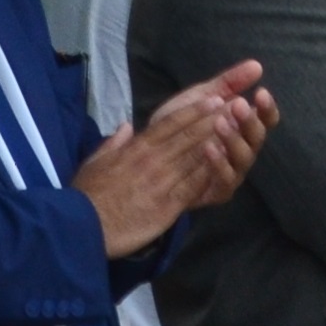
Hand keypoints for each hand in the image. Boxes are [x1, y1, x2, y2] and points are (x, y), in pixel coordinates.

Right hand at [70, 63, 268, 251]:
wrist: (85, 226)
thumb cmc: (88, 194)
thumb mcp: (94, 162)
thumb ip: (113, 143)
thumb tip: (126, 126)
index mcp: (134, 149)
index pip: (168, 125)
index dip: (193, 111)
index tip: (213, 100)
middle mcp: (151, 161)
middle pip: (188, 137)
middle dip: (214, 121)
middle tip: (238, 107)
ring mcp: (162, 182)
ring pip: (195, 158)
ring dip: (220, 143)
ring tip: (240, 128)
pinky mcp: (169, 204)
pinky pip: (195, 185)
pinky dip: (212, 172)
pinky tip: (229, 162)